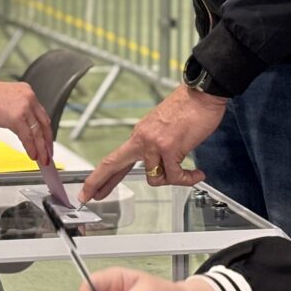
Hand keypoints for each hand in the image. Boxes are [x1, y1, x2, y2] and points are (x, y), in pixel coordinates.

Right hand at [0, 80, 52, 163]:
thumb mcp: (6, 100)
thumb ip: (17, 112)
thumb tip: (21, 129)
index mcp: (26, 92)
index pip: (41, 114)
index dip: (45, 130)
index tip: (46, 139)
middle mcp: (28, 98)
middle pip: (44, 123)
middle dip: (47, 141)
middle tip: (49, 153)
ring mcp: (24, 107)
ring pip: (37, 132)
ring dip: (41, 148)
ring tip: (43, 159)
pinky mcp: (17, 117)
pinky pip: (28, 137)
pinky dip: (31, 148)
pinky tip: (33, 155)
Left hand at [79, 85, 226, 201]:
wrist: (202, 94)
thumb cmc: (189, 108)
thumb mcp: (163, 127)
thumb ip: (156, 145)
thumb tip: (159, 165)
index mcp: (140, 134)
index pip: (115, 158)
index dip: (101, 175)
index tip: (90, 188)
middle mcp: (142, 138)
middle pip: (113, 163)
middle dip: (98, 182)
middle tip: (88, 196)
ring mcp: (154, 143)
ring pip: (155, 178)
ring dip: (172, 179)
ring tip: (187, 173)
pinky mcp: (169, 147)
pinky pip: (175, 176)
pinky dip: (187, 179)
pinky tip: (197, 174)